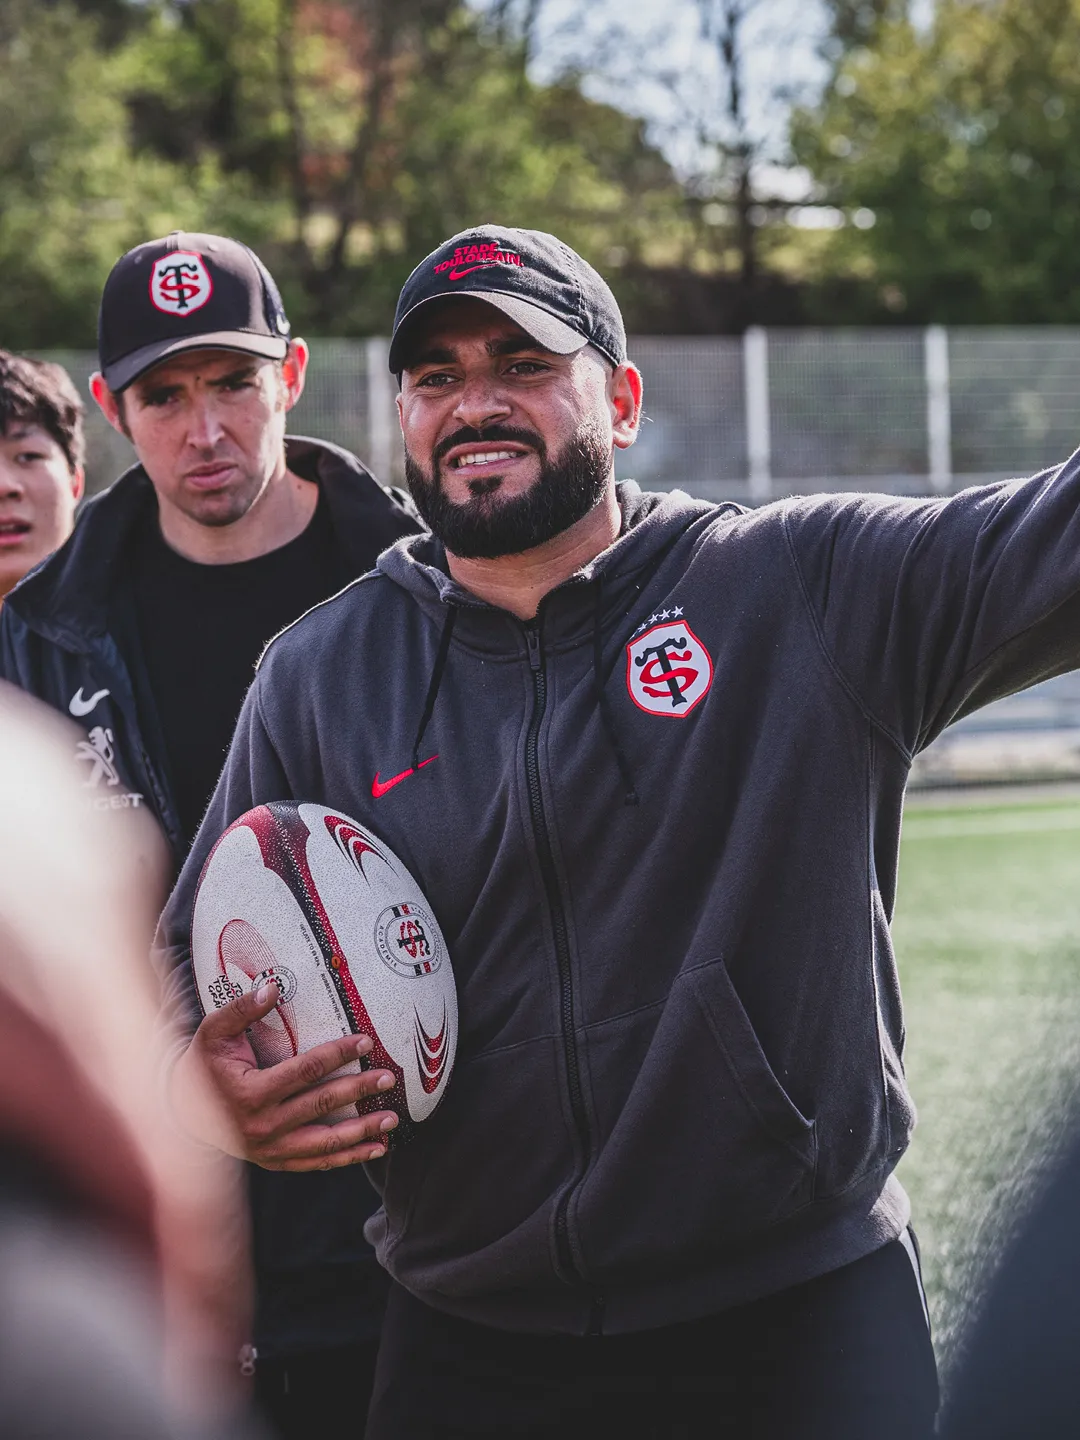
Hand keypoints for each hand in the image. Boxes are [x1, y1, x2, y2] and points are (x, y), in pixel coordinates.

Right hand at [171, 980, 397, 1169]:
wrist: (183, 1113)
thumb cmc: (204, 1065)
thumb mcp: (214, 1032)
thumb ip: (242, 1009)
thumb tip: (273, 986)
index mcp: (248, 1093)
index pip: (303, 1071)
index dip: (336, 1055)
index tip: (365, 1040)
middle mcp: (261, 1126)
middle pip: (320, 1106)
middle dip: (358, 1090)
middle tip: (388, 1076)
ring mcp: (270, 1150)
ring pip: (325, 1143)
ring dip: (362, 1132)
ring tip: (392, 1118)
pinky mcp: (276, 1162)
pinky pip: (318, 1162)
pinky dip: (349, 1158)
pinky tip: (376, 1147)